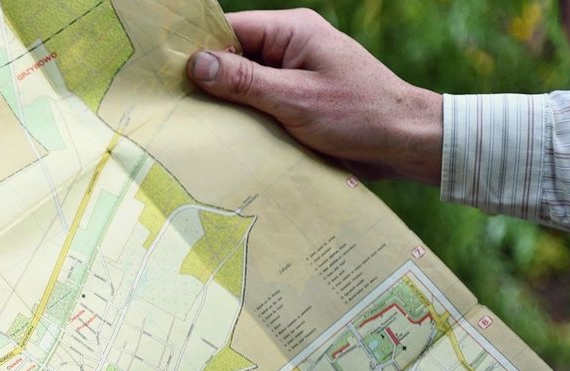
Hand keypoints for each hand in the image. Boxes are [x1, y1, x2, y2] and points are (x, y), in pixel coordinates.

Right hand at [188, 9, 442, 183]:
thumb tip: (196, 64)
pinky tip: (223, 138)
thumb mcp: (295, 99)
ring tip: (191, 126)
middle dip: (207, 82)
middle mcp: (291, 47)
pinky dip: (243, 120)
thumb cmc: (358, 115)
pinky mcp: (298, 102)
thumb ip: (245, 82)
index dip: (197, 50)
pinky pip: (259, 104)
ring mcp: (295, 75)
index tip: (163, 73)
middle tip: (171, 107)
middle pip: (233, 57)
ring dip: (225, 106)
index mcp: (293, 31)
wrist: (405, 142)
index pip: (230, 30)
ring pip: (243, 85)